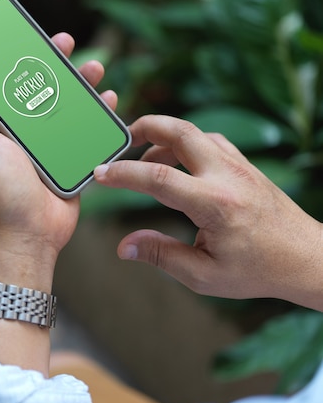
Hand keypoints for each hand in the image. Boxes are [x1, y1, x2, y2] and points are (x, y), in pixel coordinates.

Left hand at [0, 32, 117, 290]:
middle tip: (65, 42)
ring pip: (63, 105)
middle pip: (35, 88)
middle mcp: (15, 133)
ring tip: (95, 68)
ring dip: (79, 83)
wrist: (27, 238)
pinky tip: (109, 99)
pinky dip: (96, 114)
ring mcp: (42, 147)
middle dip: (51, 62)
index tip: (21, 37)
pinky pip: (83, 131)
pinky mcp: (65, 160)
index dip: (7, 58)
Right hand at [94, 115, 322, 310]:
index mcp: (214, 204)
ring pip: (193, 132)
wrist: (306, 258)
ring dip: (163, 137)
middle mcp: (226, 175)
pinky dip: (184, 143)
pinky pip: (208, 140)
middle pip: (179, 131)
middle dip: (144, 127)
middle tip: (122, 138)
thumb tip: (123, 246)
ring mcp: (238, 165)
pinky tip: (176, 162)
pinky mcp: (244, 164)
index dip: (123, 174)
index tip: (100, 174)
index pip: (158, 177)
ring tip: (143, 158)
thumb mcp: (204, 275)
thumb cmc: (257, 270)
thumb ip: (161, 256)